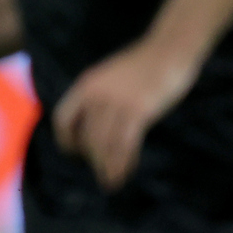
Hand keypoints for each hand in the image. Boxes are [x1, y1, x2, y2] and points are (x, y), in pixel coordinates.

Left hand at [52, 37, 197, 191]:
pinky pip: (125, 144)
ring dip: (107, 167)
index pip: (62, 118)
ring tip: (111, 183)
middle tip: (101, 173)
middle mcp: (96, 95)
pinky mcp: (139, 110)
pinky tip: (125, 172)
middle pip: (86, 137)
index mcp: (85, 85)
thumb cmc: (143, 65)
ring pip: (104, 144)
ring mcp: (117, 102)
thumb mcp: (109, 76)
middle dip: (93, 159)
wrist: (170, 49)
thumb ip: (97, 97)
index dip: (66, 140)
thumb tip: (92, 124)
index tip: (75, 153)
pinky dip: (123, 162)